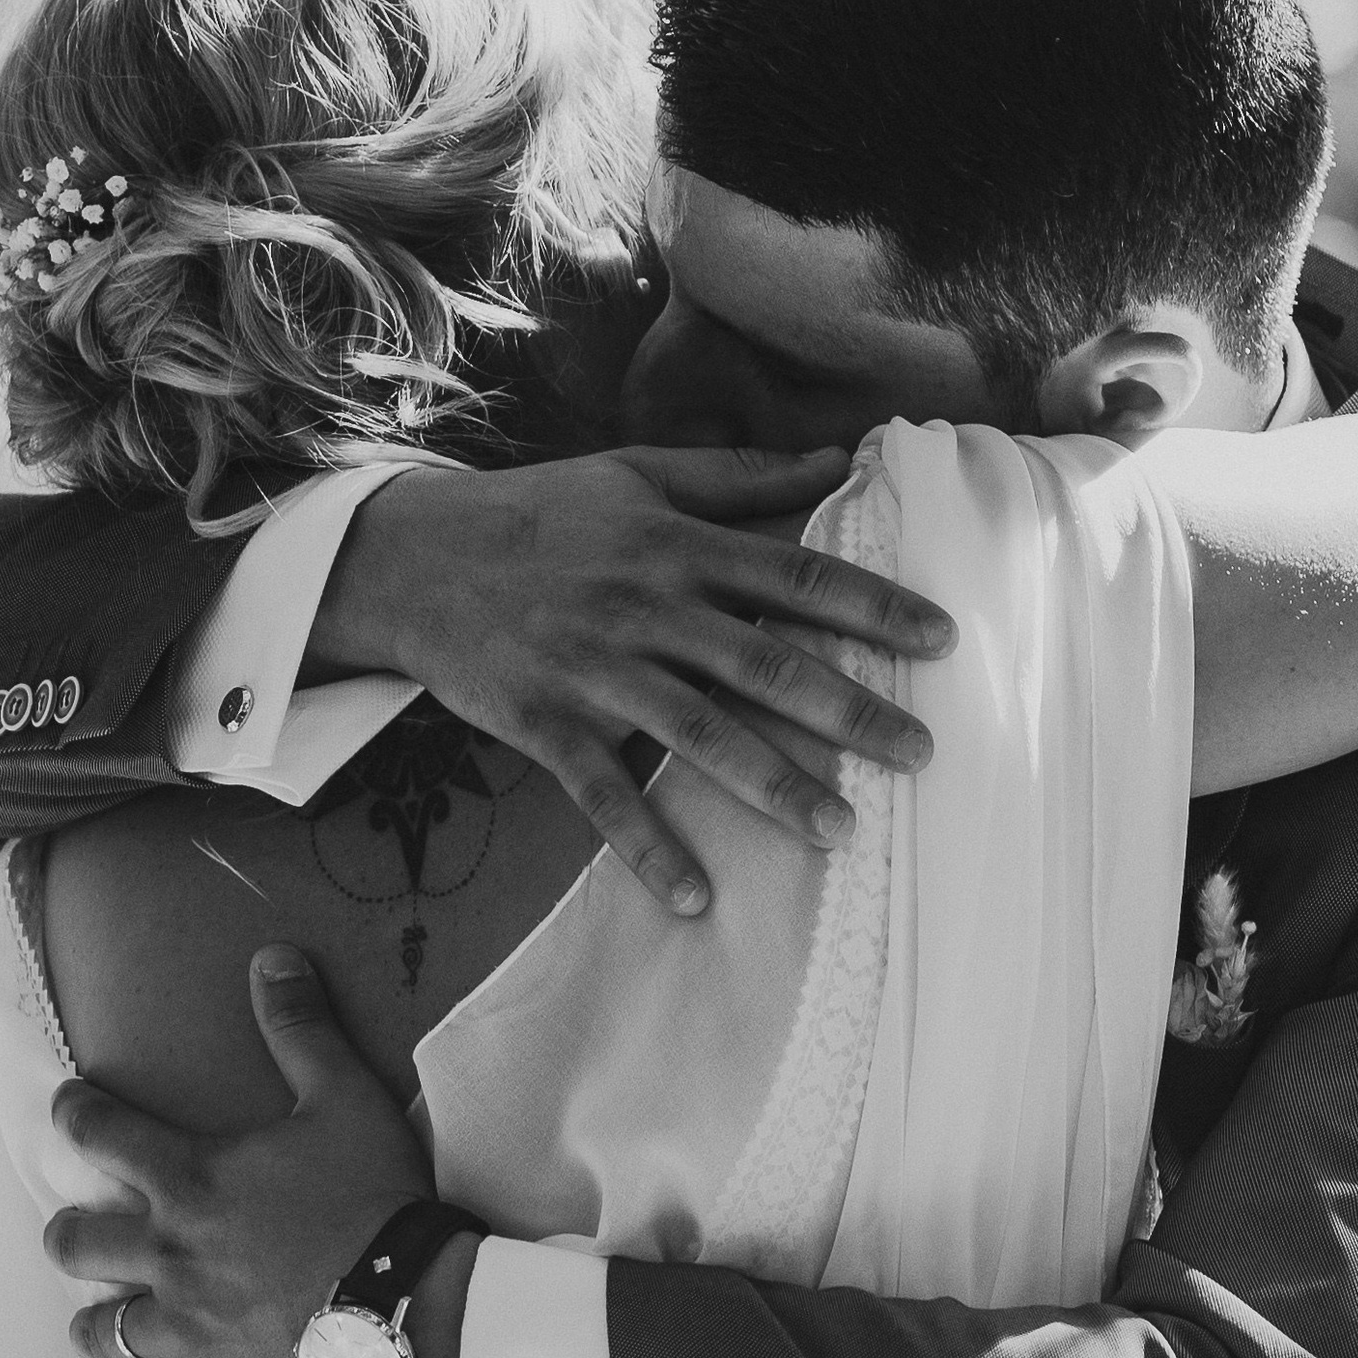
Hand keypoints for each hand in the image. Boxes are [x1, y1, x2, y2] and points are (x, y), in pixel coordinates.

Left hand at [48, 946, 430, 1357]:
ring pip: (105, 1334)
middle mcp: (169, 1258)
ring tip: (101, 1325)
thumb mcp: (343, 1097)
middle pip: (78, 1244)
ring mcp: (188, 1333)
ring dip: (99, 1326)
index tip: (69, 1104)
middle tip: (85, 1230)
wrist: (410, 1306)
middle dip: (74, 1234)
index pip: (103, 1131)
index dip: (78, 1111)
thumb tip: (270, 955)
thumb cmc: (376, 1197)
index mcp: (189, 1182)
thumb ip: (298, 1027)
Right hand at [313, 445, 954, 916]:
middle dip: (851, 711)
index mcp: (678, 545)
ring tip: (843, 831)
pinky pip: (607, 797)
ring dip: (775, 788)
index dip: (875, 605)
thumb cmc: (539, 514)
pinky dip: (650, 849)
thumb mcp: (638, 474)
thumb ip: (741, 474)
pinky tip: (699, 899)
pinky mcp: (547, 726)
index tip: (945, 638)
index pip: (798, 576)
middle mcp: (648, 609)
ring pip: (701, 737)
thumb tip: (840, 458)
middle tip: (923, 753)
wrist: (412, 558)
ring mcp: (597, 672)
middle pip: (767, 665)